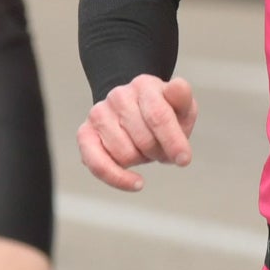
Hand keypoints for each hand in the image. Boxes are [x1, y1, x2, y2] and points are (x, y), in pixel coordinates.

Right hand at [76, 74, 198, 192]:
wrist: (135, 111)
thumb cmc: (160, 114)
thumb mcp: (180, 106)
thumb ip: (182, 98)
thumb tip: (178, 86)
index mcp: (144, 85)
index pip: (158, 116)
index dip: (173, 141)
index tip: (183, 159)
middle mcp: (118, 96)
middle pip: (143, 140)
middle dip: (157, 152)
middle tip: (160, 148)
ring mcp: (99, 113)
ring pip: (125, 155)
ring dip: (139, 160)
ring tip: (142, 149)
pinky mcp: (85, 133)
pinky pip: (97, 164)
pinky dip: (117, 178)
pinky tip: (136, 183)